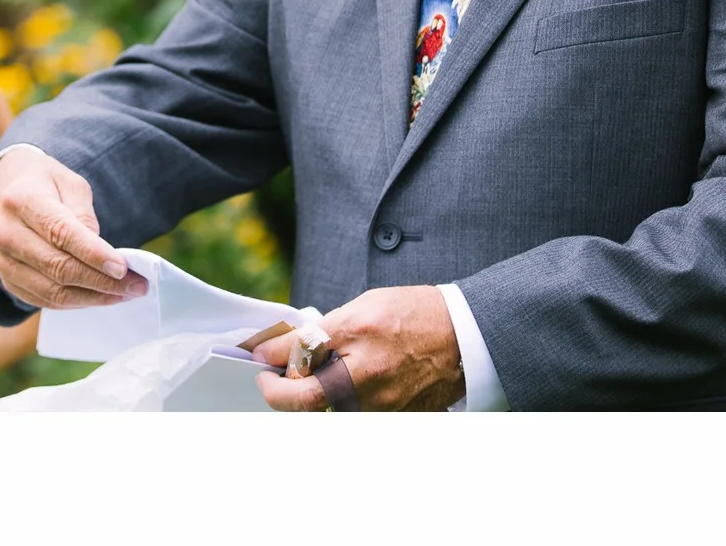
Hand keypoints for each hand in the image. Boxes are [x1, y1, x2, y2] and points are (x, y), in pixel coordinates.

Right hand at [0, 149, 148, 309]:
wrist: (4, 192)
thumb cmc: (45, 184)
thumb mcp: (69, 182)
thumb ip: (84, 215)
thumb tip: (101, 253)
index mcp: (22, 200)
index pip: (60, 232)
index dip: (93, 253)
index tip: (123, 267)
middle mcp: (6, 233)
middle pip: (58, 267)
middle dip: (102, 281)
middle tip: (137, 285)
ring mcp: (4, 261)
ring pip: (53, 292)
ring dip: (94, 297)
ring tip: (125, 293)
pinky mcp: (8, 281)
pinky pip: (46, 301)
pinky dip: (77, 302)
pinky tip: (100, 296)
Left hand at [251, 286, 465, 411]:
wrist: (466, 336)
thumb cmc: (415, 314)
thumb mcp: (364, 306)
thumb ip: (325, 330)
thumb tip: (286, 348)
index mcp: (357, 332)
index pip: (298, 356)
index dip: (269, 360)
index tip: (259, 360)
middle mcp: (368, 372)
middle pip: (305, 400)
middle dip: (278, 394)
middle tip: (269, 383)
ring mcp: (383, 402)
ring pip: (329, 412)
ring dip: (312, 400)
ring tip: (309, 381)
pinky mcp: (396, 418)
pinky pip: (356, 416)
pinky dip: (342, 406)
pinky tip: (345, 389)